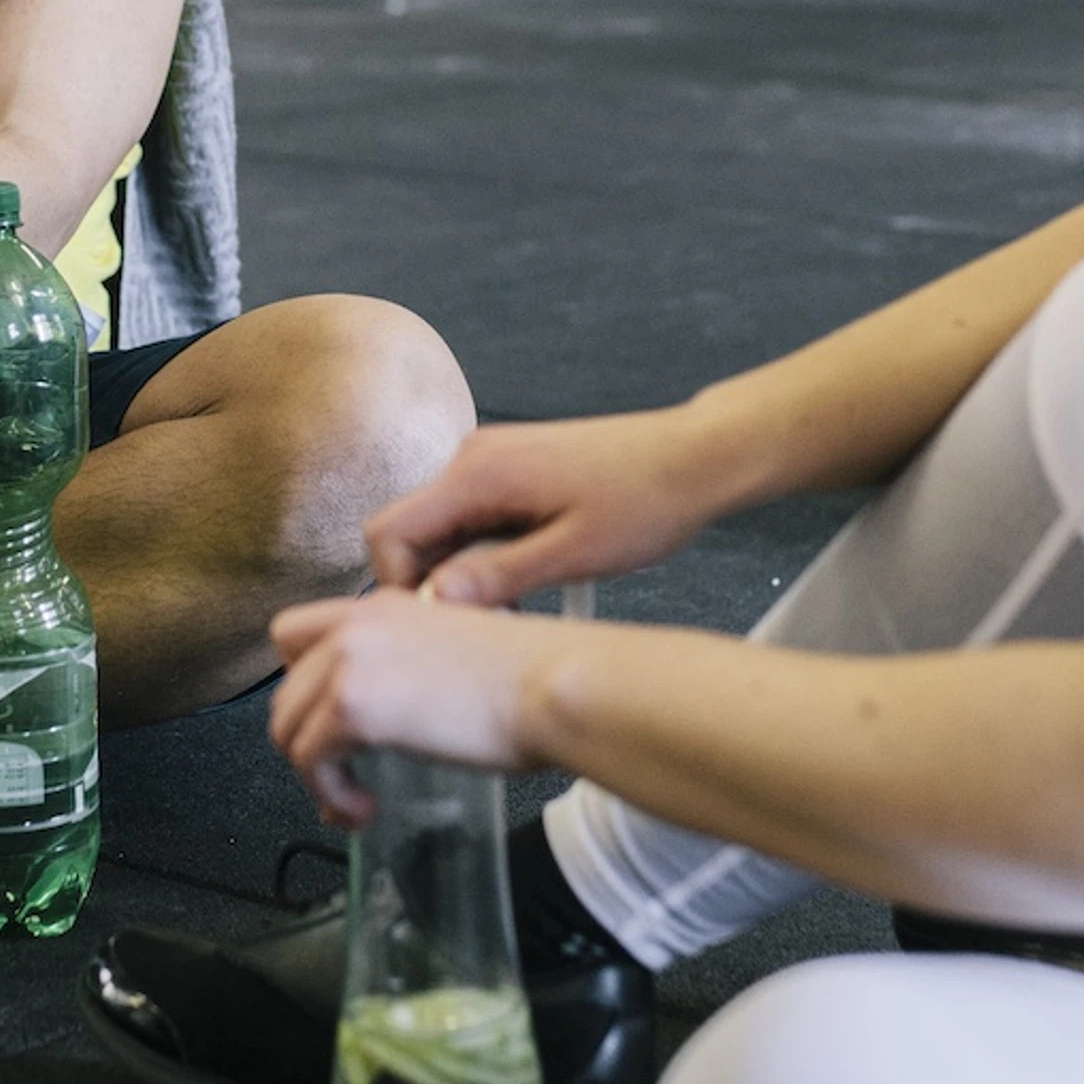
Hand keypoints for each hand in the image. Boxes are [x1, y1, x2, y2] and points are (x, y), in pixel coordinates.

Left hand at [267, 589, 561, 825]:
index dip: (305, 686)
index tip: (333, 726)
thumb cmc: (538, 679)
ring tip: (353, 802)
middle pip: (286, 688)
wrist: (556, 687)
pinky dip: (329, 793)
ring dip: (316, 774)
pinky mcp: (352, 706)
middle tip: (343, 776)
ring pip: (287, 727)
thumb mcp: (462, 651)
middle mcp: (357, 625)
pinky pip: (308, 761)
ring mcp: (349, 663)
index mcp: (386, 606)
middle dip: (307, 740)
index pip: (300, 634)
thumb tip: (400, 718)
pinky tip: (364, 809)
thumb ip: (415, 670)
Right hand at [364, 408, 742, 604]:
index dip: (398, 586)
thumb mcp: (573, 555)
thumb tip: (435, 601)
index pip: (389, 532)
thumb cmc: (645, 502)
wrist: (694, 458)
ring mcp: (491, 458)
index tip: (439, 626)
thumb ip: (498, 576)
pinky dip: (483, 550)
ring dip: (463, 569)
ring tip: (515, 602)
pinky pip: (471, 515)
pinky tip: (526, 576)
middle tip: (485, 621)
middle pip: (411, 530)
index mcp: (478, 474)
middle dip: (433, 582)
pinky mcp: (511, 466)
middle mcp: (473, 457)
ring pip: (442, 527)